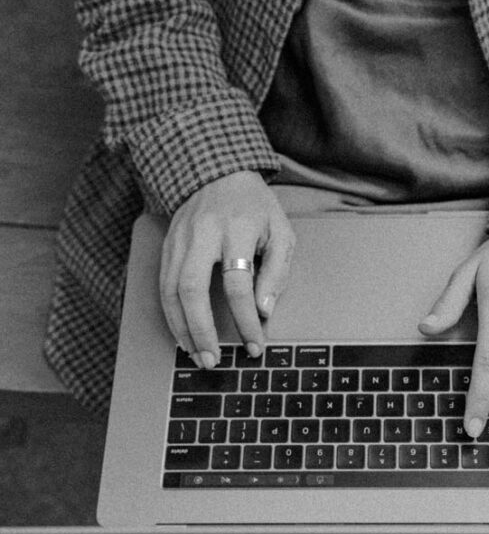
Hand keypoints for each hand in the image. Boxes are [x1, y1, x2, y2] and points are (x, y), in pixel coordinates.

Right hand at [160, 171, 294, 367]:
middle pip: (192, 288)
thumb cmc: (255, 207)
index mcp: (237, 229)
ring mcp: (180, 240)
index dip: (246, 319)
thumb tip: (264, 311)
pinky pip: (162, 286)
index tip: (254, 344)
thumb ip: (277, 271)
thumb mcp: (281, 232)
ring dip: (181, 328)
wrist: (217, 172)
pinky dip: (170, 315)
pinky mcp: (167, 245)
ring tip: (196, 355)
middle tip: (213, 361)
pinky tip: (182, 334)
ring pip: (171, 290)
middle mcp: (203, 234)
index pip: (238, 283)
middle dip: (201, 330)